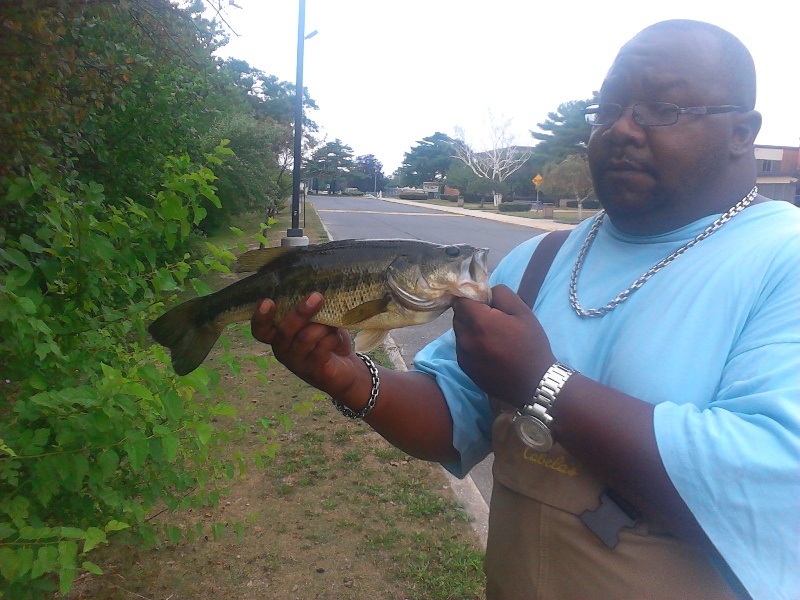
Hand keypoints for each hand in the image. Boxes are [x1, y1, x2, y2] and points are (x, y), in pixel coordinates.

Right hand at [250, 292, 363, 399]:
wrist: (346, 370)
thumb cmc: (328, 339)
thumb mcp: (318, 321)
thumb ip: (312, 310)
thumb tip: (316, 293)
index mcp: (278, 336)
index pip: (260, 330)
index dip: (261, 317)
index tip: (267, 302)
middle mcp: (282, 350)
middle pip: (285, 329)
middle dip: (301, 312)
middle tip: (317, 297)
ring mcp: (296, 363)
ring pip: (306, 337)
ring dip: (324, 326)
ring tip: (334, 325)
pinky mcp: (313, 371)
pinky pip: (322, 347)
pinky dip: (333, 338)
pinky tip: (337, 339)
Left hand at [452, 284, 555, 406]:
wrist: (534, 384)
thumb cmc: (531, 346)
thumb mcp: (523, 313)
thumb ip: (501, 294)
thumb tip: (485, 291)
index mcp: (478, 322)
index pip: (460, 299)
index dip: (472, 296)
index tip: (486, 301)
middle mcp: (464, 338)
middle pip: (458, 315)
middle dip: (471, 312)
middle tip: (494, 319)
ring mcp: (462, 354)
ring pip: (459, 331)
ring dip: (471, 328)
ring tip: (493, 336)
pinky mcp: (464, 367)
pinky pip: (462, 347)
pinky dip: (471, 343)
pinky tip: (490, 350)